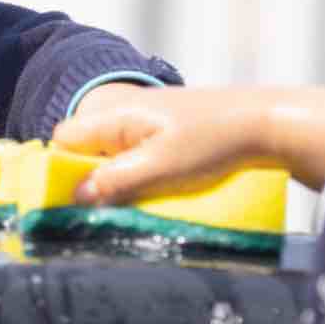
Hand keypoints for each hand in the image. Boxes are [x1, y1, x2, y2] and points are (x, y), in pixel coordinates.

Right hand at [52, 84, 295, 199]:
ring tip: (130, 204)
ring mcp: (145, 124)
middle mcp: (125, 115)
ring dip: (115, 182)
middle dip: (88, 180)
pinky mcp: (165, 135)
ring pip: (110, 156)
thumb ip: (115, 181)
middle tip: (103, 208)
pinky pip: (133, 158)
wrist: (264, 123)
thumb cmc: (212, 140)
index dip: (60, 170)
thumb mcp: (160, 166)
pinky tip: (151, 193)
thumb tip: (76, 196)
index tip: (72, 202)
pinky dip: (135, 177)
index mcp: (116, 115)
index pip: (63, 139)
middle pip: (84, 149)